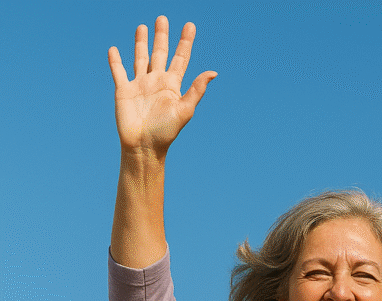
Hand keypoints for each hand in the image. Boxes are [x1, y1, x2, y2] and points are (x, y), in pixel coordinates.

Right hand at [108, 16, 216, 154]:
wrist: (144, 146)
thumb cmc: (166, 132)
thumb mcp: (184, 109)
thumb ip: (196, 90)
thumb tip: (213, 72)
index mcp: (172, 85)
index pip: (180, 58)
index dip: (185, 42)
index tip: (190, 25)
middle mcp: (156, 81)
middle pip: (160, 53)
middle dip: (162, 36)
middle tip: (163, 18)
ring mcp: (139, 85)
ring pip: (140, 57)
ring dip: (140, 42)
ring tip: (142, 26)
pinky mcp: (123, 90)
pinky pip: (118, 71)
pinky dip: (115, 60)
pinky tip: (114, 49)